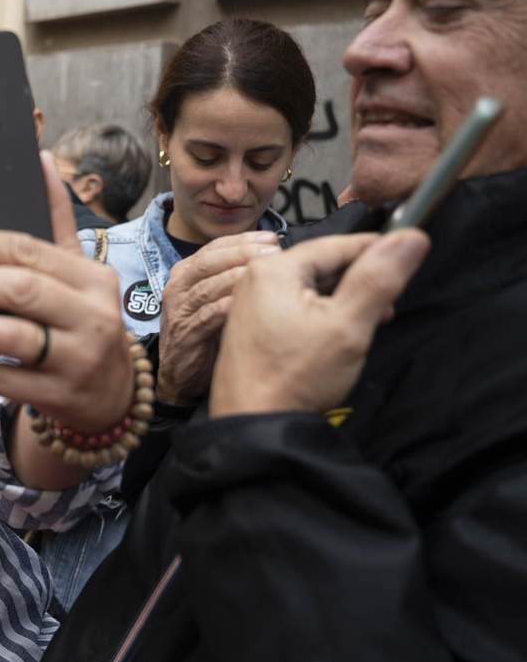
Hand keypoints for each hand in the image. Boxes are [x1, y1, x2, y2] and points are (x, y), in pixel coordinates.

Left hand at [0, 152, 133, 432]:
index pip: (29, 251)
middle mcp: (92, 316)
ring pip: (11, 337)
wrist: (112, 395)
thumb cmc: (82, 321)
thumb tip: (40, 159)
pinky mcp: (59, 396)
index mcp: (92, 277)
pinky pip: (4, 380)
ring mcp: (78, 359)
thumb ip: (57, 220)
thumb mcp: (80, 273)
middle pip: (18, 290)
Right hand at [155, 232, 281, 405]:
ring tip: (268, 273)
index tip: (272, 238)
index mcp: (185, 274)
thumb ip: (234, 278)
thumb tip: (274, 257)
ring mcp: (179, 311)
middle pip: (210, 262)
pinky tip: (251, 303)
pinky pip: (208, 316)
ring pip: (208, 286)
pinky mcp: (185, 334)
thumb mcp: (216, 299)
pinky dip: (229, 308)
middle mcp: (178, 288)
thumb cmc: (206, 334)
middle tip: (274, 252)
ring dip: (239, 277)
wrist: (180, 374)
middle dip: (244, 253)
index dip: (244, 240)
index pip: (214, 248)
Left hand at [209, 230, 428, 417]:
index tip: (410, 254)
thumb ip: (379, 278)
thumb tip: (409, 237)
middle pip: (324, 266)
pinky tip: (342, 332)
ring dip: (346, 300)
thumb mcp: (348, 325)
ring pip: (313, 288)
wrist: (254, 424)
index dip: (377, 250)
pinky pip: (297, 307)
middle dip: (361, 282)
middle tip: (391, 302)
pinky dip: (324, 314)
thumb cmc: (293, 379)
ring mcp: (251, 304)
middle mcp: (255, 280)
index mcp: (273, 269)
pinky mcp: (255, 327)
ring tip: (374, 320)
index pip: (338, 245)